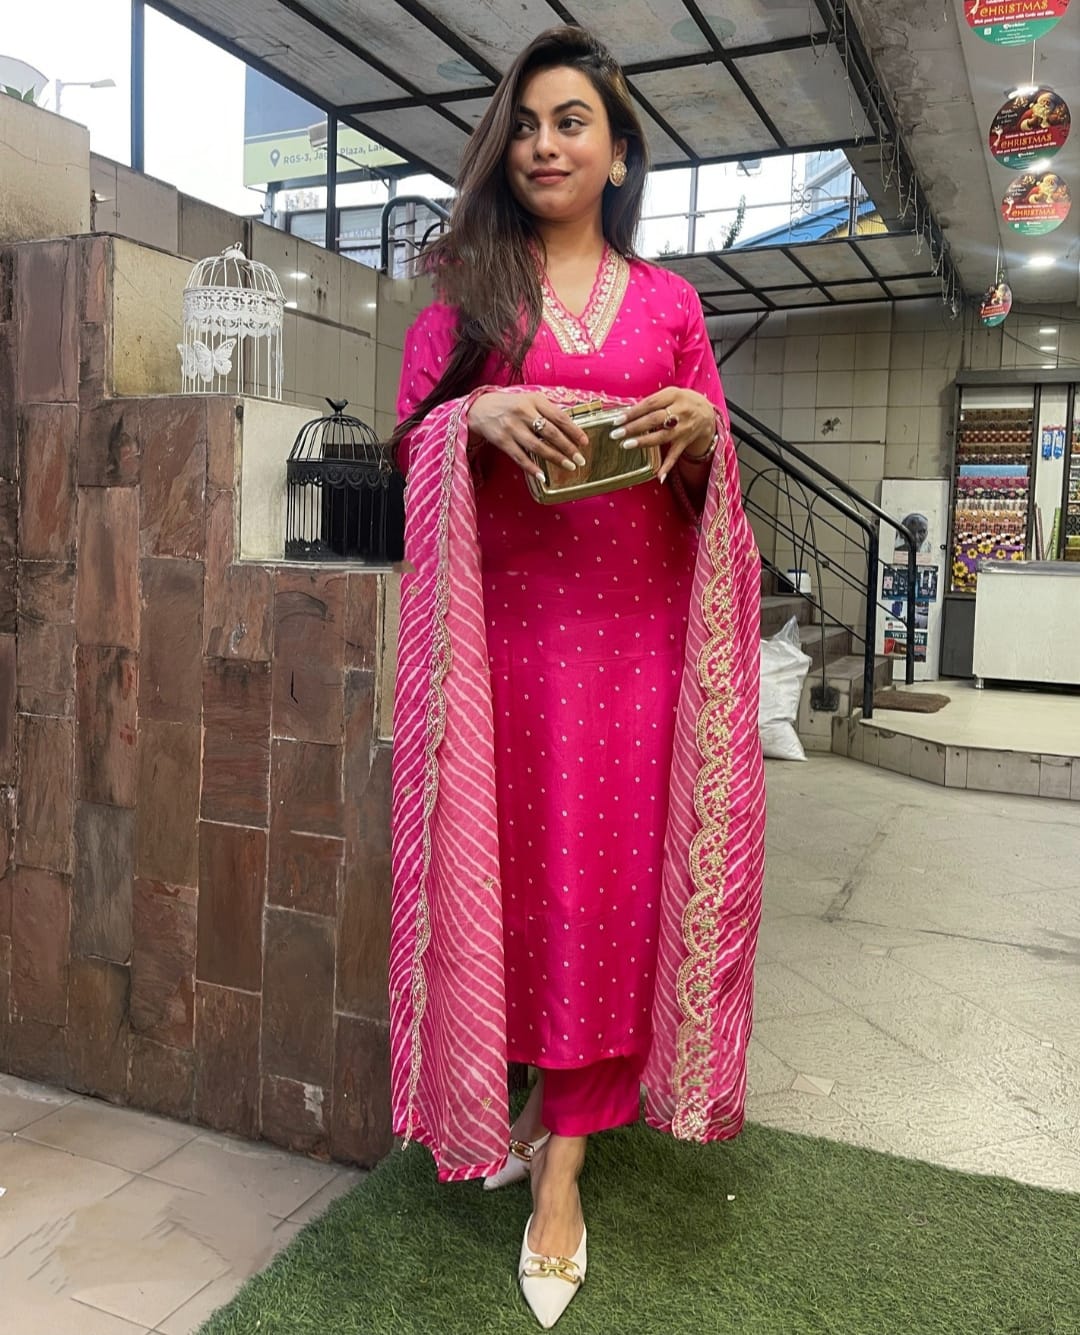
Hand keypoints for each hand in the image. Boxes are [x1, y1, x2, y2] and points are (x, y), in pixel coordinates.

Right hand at [468, 392, 589, 480]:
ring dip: (555, 458)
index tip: (584, 442)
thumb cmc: (510, 405)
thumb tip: (571, 428)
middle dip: (568, 447)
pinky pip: (520, 457)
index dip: (574, 430)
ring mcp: (512, 427)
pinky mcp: (502, 440)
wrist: (479, 408)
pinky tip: (542, 476)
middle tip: (580, 459)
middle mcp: (523, 412)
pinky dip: (532, 468)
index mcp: (534, 400)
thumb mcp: (529, 400)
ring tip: (569, 467)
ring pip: (537, 446)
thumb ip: (547, 411)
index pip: (559, 416)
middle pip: (551, 432)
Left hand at [611, 388, 716, 482]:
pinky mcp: (685, 441)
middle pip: (654, 419)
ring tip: (627, 445)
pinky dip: (667, 466)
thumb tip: (628, 413)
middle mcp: (680, 411)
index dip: (633, 412)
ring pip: (662, 436)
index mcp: (674, 395)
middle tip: (616, 434)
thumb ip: (652, 402)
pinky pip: (675, 454)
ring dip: (644, 442)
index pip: (650, 403)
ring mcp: (683, 428)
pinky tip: (658, 476)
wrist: (707, 413)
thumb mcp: (670, 394)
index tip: (617, 420)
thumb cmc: (683, 401)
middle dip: (634, 427)